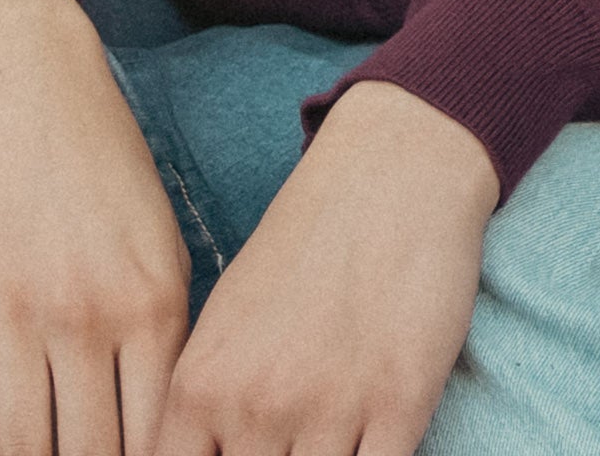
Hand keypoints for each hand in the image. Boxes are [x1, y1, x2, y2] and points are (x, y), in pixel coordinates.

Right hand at [0, 0, 193, 455]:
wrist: (17, 81)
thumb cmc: (99, 164)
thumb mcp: (158, 240)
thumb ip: (160, 331)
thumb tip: (159, 418)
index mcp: (158, 302)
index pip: (159, 433)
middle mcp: (91, 316)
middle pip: (90, 454)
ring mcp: (16, 316)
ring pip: (23, 449)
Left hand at [149, 79, 497, 455]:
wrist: (392, 172)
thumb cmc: (305, 242)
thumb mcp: (224, 321)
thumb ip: (204, 404)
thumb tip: (204, 451)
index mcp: (198, 388)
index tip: (237, 454)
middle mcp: (255, 406)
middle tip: (284, 446)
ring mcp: (330, 408)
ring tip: (326, 442)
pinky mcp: (401, 402)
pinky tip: (369, 444)